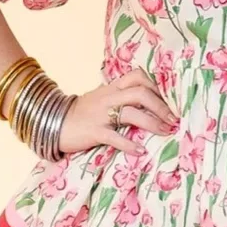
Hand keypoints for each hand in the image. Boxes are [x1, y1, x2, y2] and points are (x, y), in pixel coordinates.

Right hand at [57, 69, 178, 156]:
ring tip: (166, 132)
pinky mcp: (94, 131)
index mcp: (112, 88)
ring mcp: (101, 114)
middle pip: (140, 93)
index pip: (138, 76)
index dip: (156, 86)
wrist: (53, 122)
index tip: (169, 99)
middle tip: (173, 119)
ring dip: (152, 123)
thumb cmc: (82, 113)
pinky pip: (115, 137)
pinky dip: (129, 144)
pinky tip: (141, 151)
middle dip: (161, 106)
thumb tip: (147, 101)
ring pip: (131, 113)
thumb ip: (120, 96)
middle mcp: (109, 97)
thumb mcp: (102, 98)